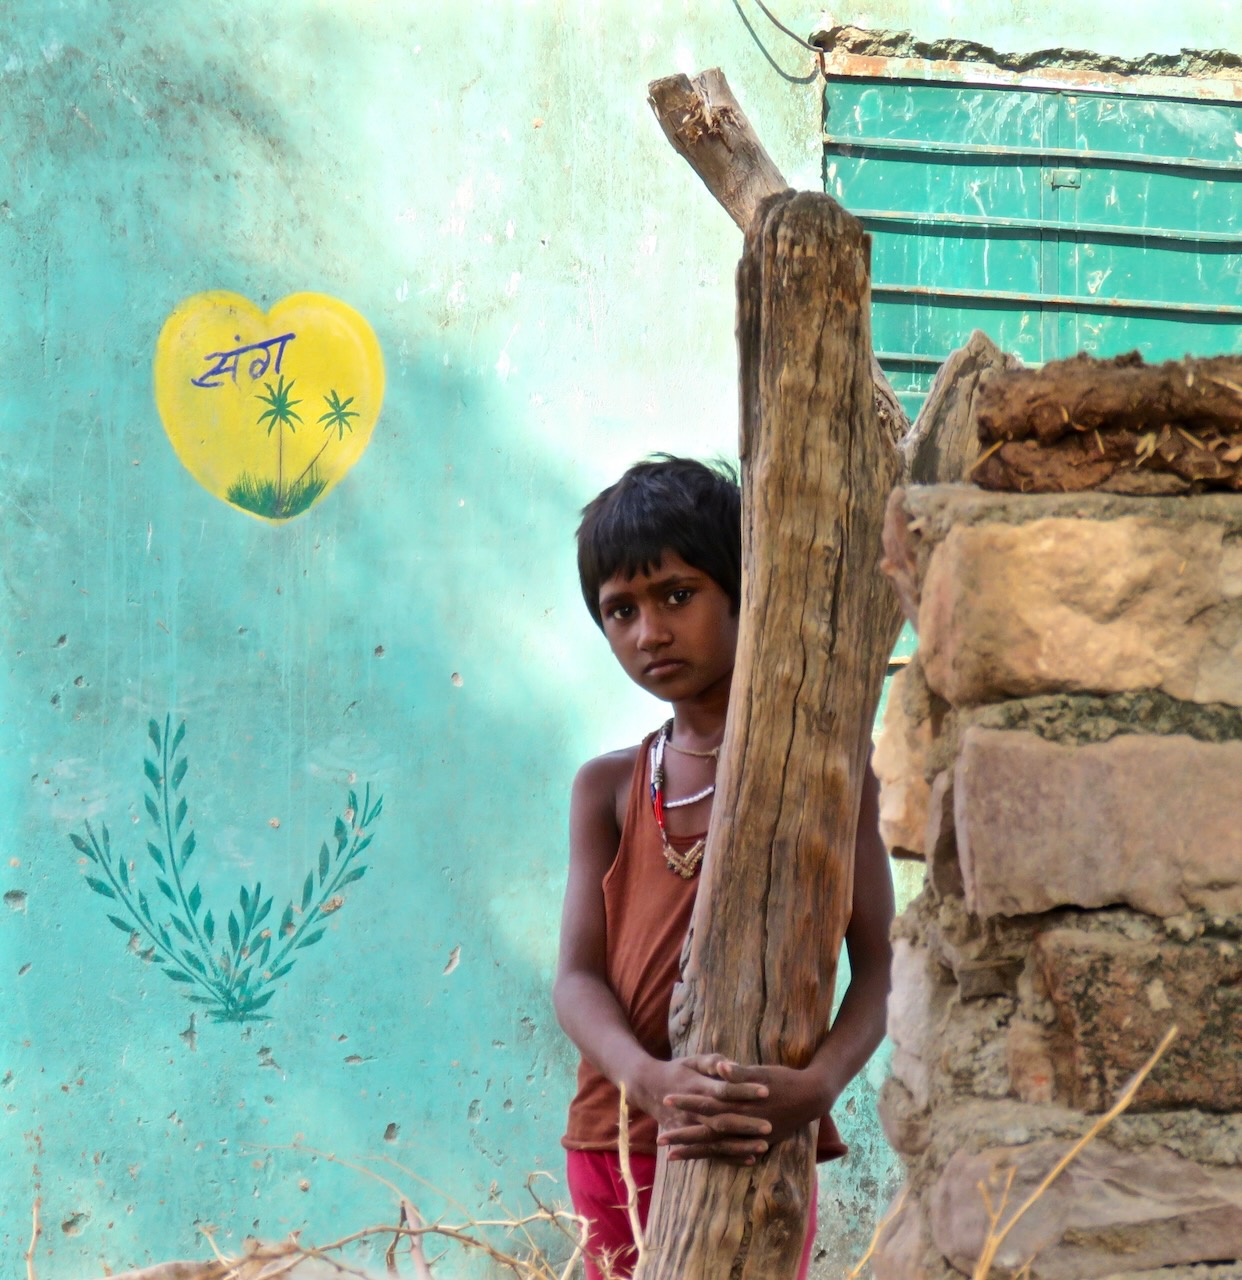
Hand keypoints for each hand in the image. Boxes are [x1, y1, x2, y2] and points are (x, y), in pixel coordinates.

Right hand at [627, 1055, 772, 1164]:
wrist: (648, 1088)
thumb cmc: (677, 1071)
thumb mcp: (692, 1061)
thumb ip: (712, 1062)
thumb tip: (730, 1065)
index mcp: (697, 1087)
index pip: (724, 1090)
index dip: (744, 1090)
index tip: (765, 1091)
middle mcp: (694, 1111)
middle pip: (723, 1119)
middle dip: (746, 1124)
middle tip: (769, 1126)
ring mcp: (691, 1128)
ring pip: (718, 1141)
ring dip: (741, 1145)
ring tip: (764, 1147)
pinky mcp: (691, 1139)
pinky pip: (711, 1153)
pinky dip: (730, 1157)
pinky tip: (750, 1159)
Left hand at [659, 1062, 829, 1161]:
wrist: (811, 1097)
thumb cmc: (783, 1079)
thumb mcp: (761, 1072)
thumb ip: (739, 1073)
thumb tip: (721, 1067)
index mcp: (740, 1103)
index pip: (707, 1104)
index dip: (686, 1103)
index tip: (666, 1101)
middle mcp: (742, 1123)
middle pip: (706, 1131)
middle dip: (683, 1135)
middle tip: (659, 1141)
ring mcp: (750, 1136)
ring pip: (716, 1147)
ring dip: (694, 1151)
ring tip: (672, 1156)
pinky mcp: (758, 1143)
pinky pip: (732, 1154)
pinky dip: (716, 1158)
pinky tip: (702, 1161)